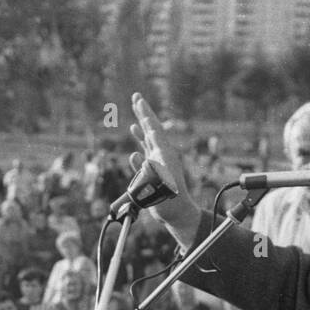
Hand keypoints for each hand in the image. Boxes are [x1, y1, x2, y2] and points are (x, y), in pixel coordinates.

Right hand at [129, 92, 201, 240]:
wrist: (175, 213)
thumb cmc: (168, 201)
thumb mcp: (159, 184)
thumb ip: (147, 170)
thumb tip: (136, 155)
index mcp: (164, 153)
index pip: (153, 128)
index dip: (145, 113)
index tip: (138, 99)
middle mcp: (163, 154)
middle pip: (151, 128)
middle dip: (143, 113)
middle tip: (136, 97)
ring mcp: (159, 161)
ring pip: (149, 139)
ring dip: (141, 127)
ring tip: (135, 115)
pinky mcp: (156, 170)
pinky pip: (146, 153)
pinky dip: (140, 144)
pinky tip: (134, 140)